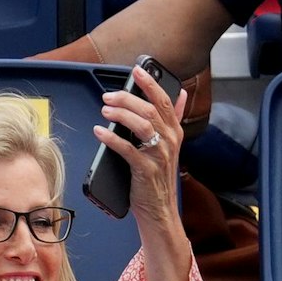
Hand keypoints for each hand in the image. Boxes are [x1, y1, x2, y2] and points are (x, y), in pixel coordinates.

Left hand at [94, 63, 188, 224]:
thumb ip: (174, 117)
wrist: (159, 210)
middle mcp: (170, 141)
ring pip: (142, 125)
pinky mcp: (145, 170)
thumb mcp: (170, 144)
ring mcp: (159, 156)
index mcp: (175, 132)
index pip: (164, 100)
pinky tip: (100, 131)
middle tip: (108, 96)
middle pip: (150, 110)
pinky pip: (127, 149)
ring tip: (105, 110)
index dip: (150, 83)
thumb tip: (182, 94)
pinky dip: (111, 138)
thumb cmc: (159, 177)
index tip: (136, 70)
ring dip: (121, 114)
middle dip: (127, 98)